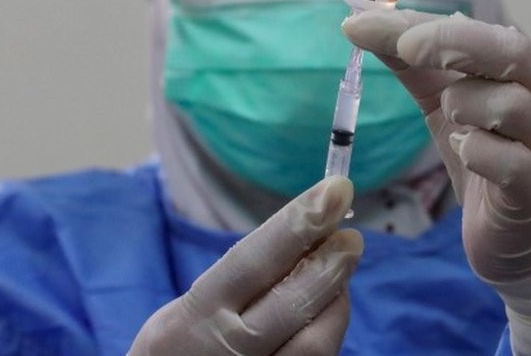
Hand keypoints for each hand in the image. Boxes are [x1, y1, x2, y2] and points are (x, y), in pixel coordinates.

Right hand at [129, 176, 362, 355]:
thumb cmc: (179, 350)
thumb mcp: (185, 312)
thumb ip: (238, 281)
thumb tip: (307, 235)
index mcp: (190, 321)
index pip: (251, 262)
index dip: (296, 224)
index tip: (335, 190)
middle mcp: (223, 354)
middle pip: (293, 305)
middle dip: (329, 264)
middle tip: (351, 238)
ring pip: (315, 343)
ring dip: (337, 300)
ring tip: (339, 271)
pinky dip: (329, 329)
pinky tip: (329, 307)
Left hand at [343, 10, 530, 354]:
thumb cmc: (491, 155)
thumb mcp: (446, 104)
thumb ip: (413, 65)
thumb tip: (361, 23)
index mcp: (526, 67)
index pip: (476, 29)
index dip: (420, 24)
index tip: (362, 24)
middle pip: (510, 50)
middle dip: (451, 44)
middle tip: (405, 50)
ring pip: (507, 104)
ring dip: (463, 107)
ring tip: (453, 125)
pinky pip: (507, 161)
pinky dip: (476, 153)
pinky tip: (465, 154)